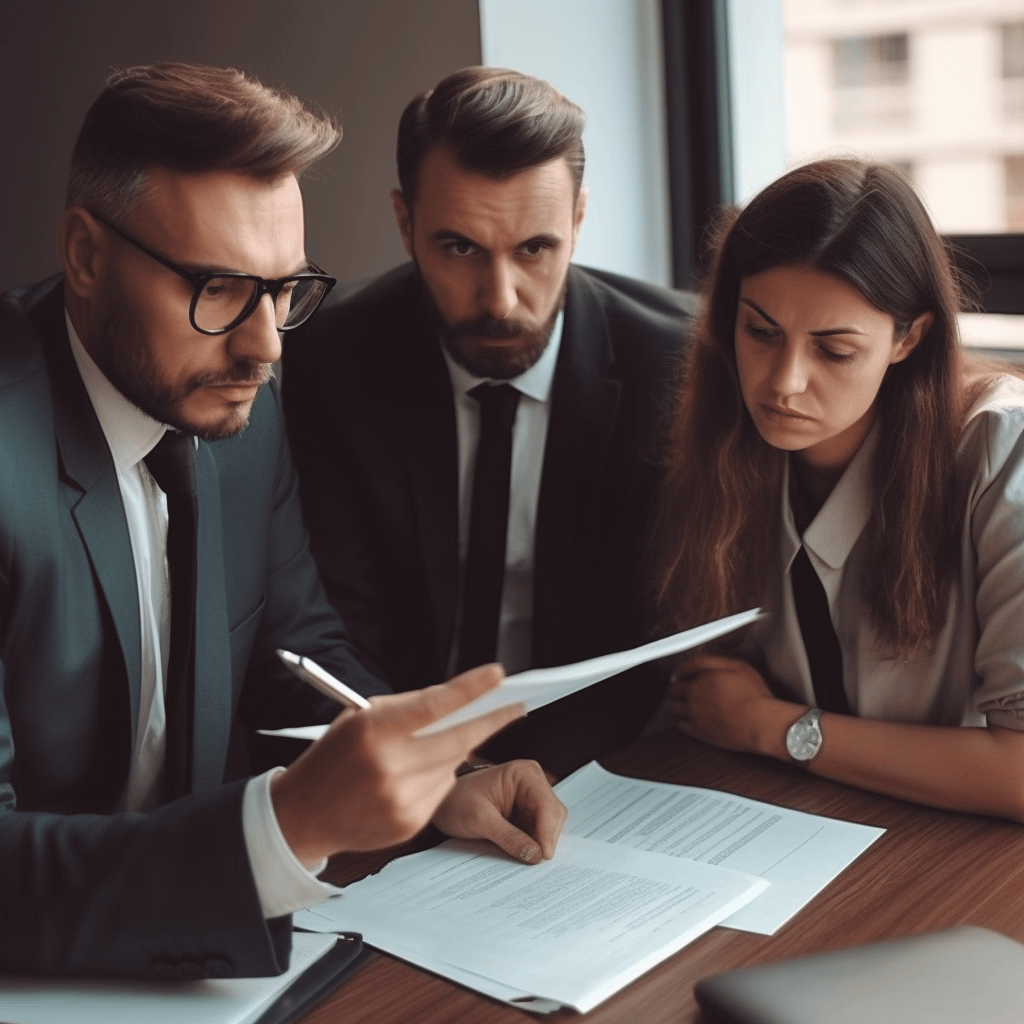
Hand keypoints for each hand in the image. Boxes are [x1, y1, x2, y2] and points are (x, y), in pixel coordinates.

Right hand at [271, 664, 524, 865]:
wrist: (303, 815)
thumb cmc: (335, 756)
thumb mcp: (360, 718)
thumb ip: (408, 708)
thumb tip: (458, 699)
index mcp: (373, 732)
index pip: (434, 705)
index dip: (470, 689)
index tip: (497, 675)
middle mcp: (390, 767)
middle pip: (459, 739)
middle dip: (491, 720)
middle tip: (514, 705)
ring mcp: (402, 800)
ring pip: (453, 764)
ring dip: (451, 750)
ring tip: (418, 751)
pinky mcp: (410, 824)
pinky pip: (442, 790)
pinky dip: (437, 777)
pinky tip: (407, 779)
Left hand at [431, 760, 567, 863]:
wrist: (442, 803)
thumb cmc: (456, 802)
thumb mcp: (479, 820)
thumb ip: (509, 837)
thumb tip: (536, 855)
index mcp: (523, 774)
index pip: (546, 804)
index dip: (548, 831)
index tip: (543, 856)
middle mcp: (533, 783)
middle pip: (554, 815)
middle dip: (547, 839)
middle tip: (537, 864)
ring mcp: (531, 799)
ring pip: (550, 826)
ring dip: (542, 844)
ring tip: (531, 863)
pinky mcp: (526, 814)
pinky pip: (539, 832)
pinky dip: (535, 845)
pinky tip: (527, 857)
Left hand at [668, 653, 784, 753]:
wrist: (761, 724)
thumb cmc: (754, 695)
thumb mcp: (738, 666)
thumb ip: (714, 660)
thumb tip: (698, 660)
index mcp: (701, 680)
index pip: (680, 670)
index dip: (679, 670)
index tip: (679, 672)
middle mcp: (693, 697)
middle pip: (673, 690)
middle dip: (676, 687)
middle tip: (681, 687)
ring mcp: (694, 716)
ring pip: (672, 708)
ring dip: (676, 703)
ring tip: (683, 703)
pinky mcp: (699, 733)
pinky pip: (679, 726)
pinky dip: (681, 720)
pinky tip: (689, 718)